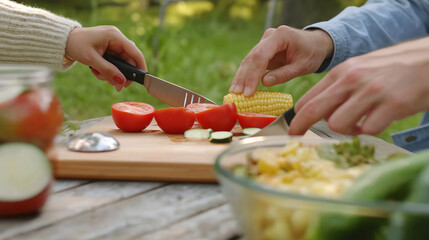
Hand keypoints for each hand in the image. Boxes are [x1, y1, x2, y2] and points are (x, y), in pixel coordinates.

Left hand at [65, 26, 146, 91]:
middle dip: (123, 75)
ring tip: (101, 76)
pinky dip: (108, 70)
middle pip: (129, 61)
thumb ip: (108, 70)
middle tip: (117, 87)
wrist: (64, 40)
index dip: (140, 67)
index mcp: (115, 36)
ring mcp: (113, 44)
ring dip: (113, 74)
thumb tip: (122, 81)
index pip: (135, 52)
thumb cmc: (76, 45)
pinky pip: (114, 63)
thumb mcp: (92, 59)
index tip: (142, 80)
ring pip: (121, 64)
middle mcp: (116, 39)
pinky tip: (98, 72)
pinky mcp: (109, 49)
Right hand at [229, 26, 332, 95]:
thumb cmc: (312, 53)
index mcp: (280, 36)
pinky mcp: (263, 50)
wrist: (316, 43)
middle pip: (251, 57)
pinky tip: (240, 87)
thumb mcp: (303, 66)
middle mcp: (269, 36)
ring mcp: (264, 42)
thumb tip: (264, 82)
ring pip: (248, 60)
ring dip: (241, 77)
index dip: (253, 74)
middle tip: (236, 94)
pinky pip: (252, 63)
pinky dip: (246, 76)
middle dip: (243, 77)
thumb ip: (284, 74)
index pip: (261, 55)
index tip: (248, 91)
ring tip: (234, 93)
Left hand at [290, 36, 428, 135]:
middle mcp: (352, 80)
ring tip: (358, 125)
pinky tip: (377, 121)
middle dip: (301, 126)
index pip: (308, 98)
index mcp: (341, 72)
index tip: (293, 129)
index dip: (297, 117)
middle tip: (297, 137)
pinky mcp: (393, 105)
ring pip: (338, 124)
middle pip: (314, 110)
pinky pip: (368, 130)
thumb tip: (317, 111)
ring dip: (345, 130)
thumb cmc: (391, 68)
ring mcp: (372, 92)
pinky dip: (369, 131)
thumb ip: (338, 87)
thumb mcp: (359, 69)